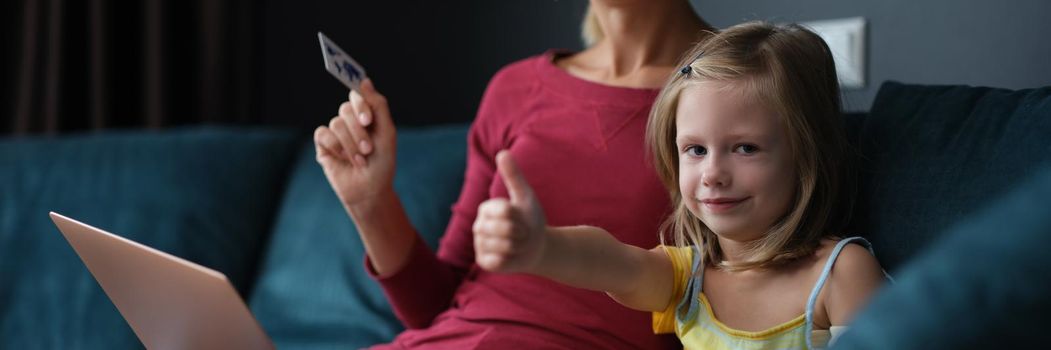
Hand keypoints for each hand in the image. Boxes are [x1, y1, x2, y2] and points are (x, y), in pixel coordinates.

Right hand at [314, 79, 396, 210]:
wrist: (371, 189)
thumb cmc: (382, 162)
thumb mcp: (387, 132)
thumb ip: (378, 105)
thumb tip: (364, 81)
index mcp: (365, 114)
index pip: (357, 96)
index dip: (361, 104)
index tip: (368, 120)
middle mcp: (349, 120)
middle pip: (346, 109)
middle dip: (359, 132)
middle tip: (368, 149)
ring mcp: (335, 132)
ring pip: (336, 123)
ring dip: (351, 144)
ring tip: (360, 160)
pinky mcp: (323, 144)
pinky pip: (323, 133)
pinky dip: (336, 147)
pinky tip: (344, 160)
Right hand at [472, 150, 547, 272]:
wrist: (536, 247)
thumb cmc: (530, 220)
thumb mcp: (525, 196)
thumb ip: (513, 176)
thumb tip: (502, 153)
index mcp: (486, 208)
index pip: (506, 211)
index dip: (521, 217)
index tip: (522, 218)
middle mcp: (479, 226)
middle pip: (505, 228)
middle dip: (522, 232)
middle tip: (522, 234)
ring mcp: (479, 245)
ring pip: (503, 245)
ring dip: (519, 246)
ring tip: (518, 245)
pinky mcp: (483, 262)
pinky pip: (498, 261)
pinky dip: (511, 259)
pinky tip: (511, 256)